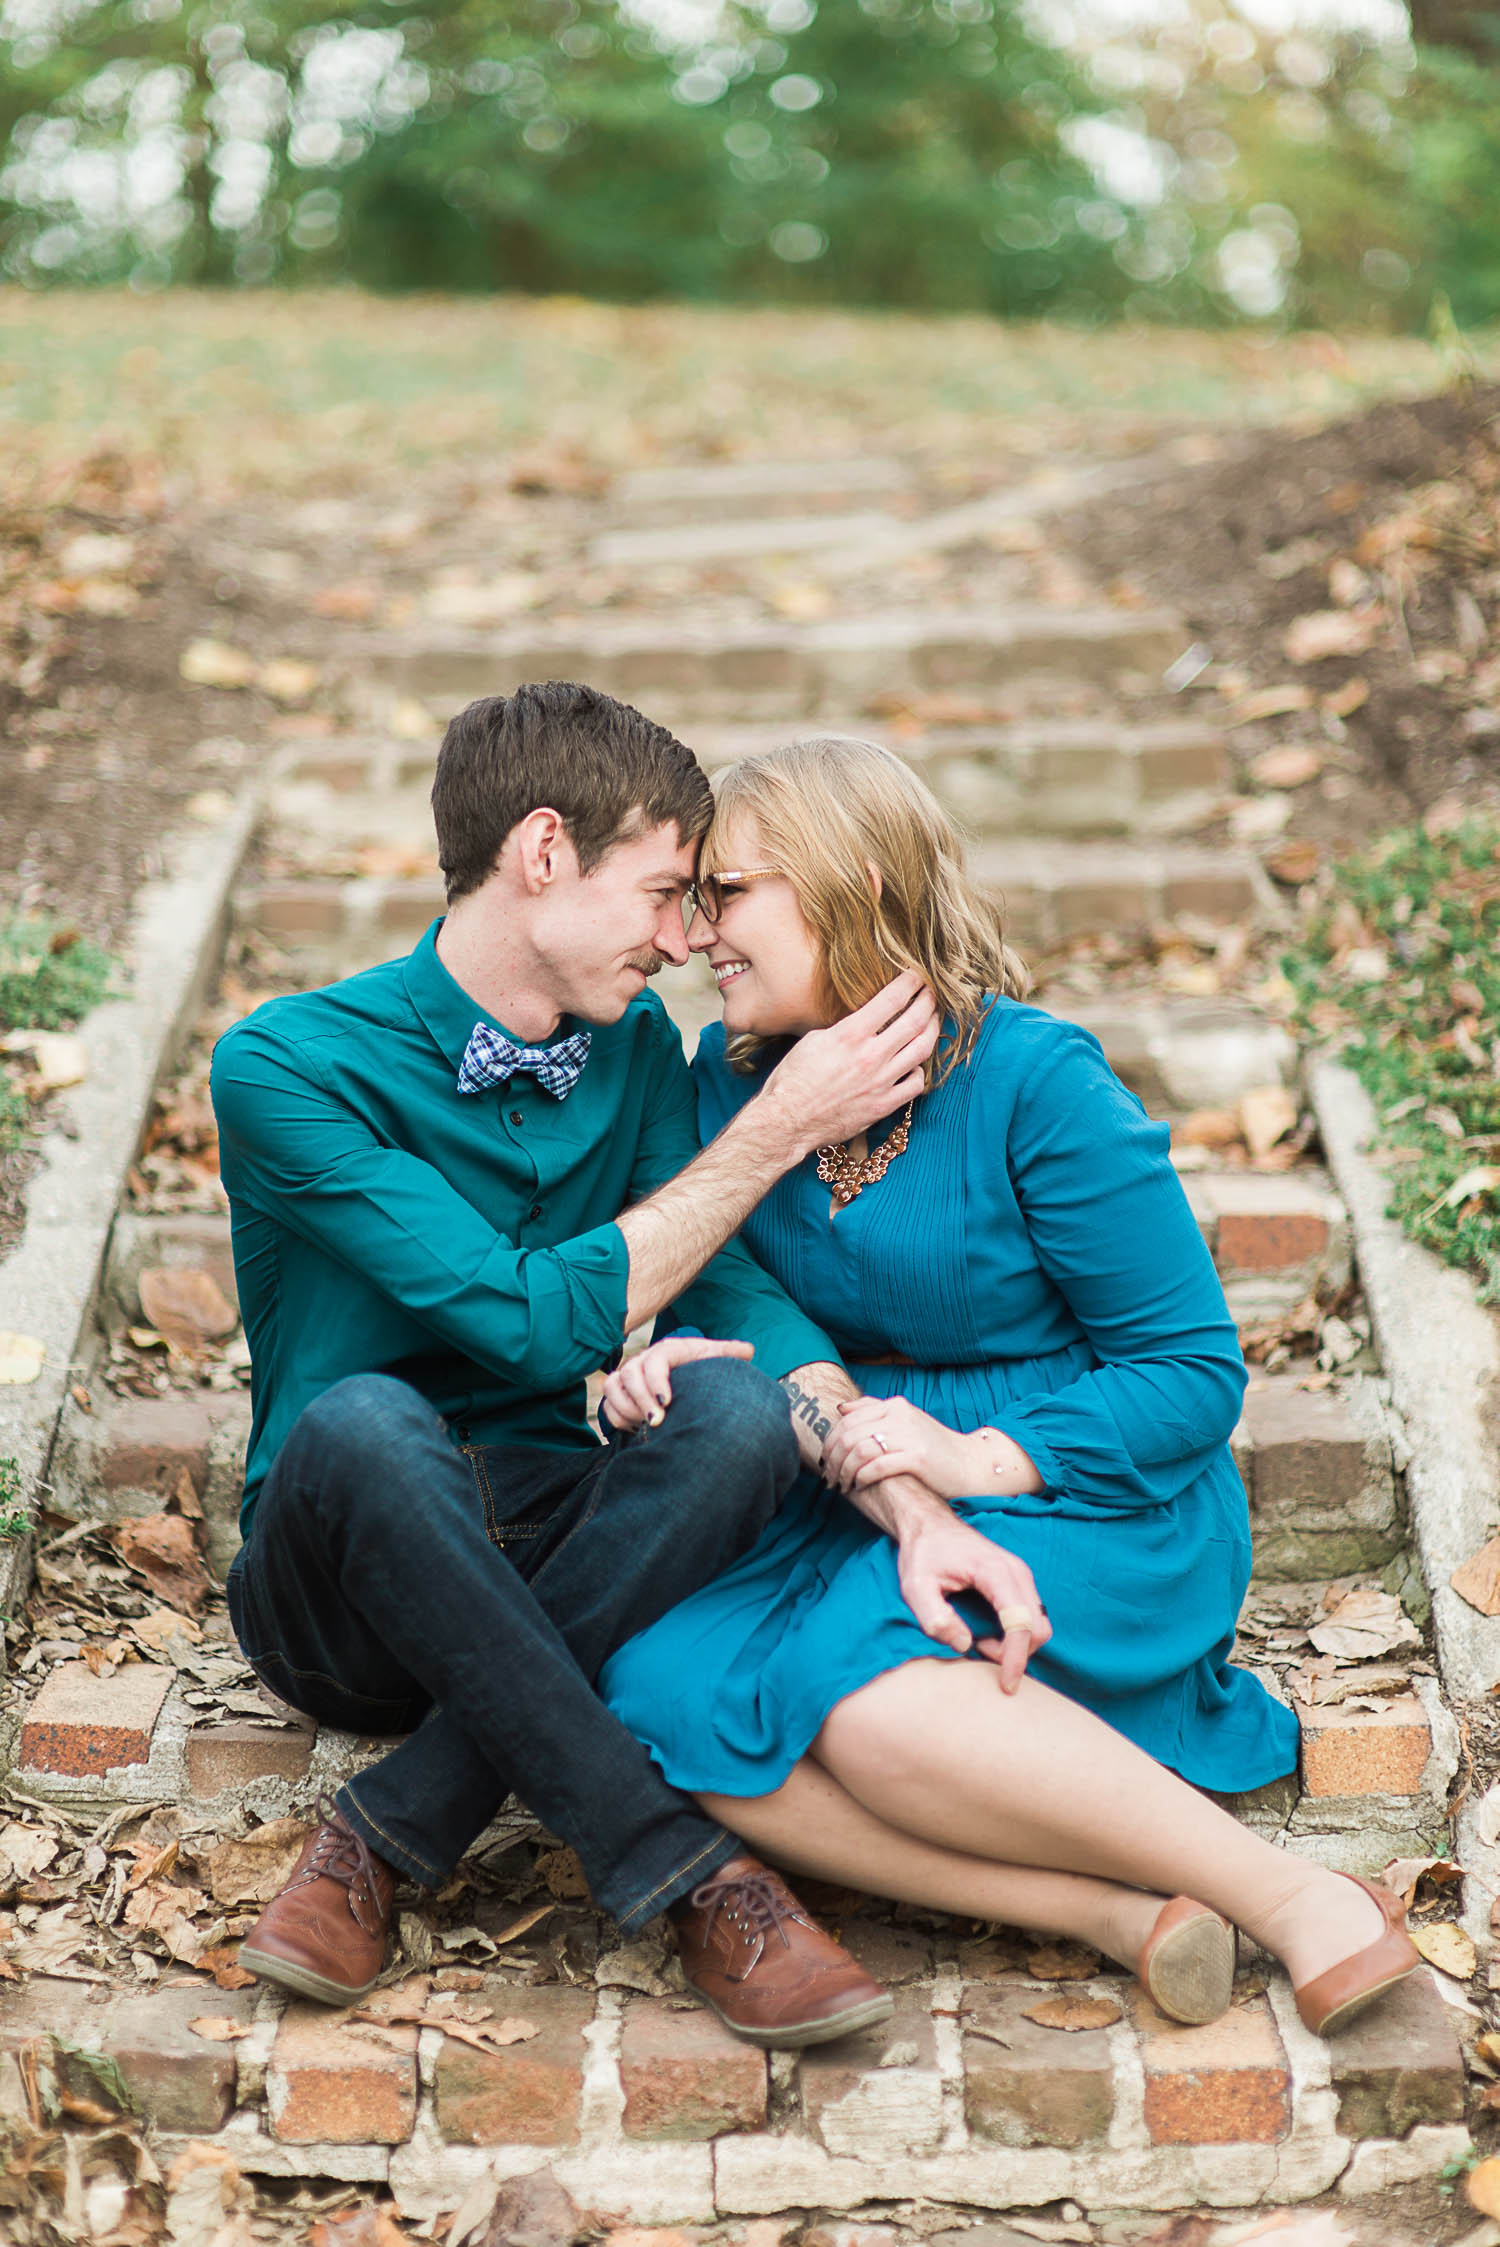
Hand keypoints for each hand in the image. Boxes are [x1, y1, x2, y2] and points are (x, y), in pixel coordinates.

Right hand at [600, 1334, 752, 1432]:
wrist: (686, 1381)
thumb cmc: (700, 1369)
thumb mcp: (714, 1359)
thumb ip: (728, 1354)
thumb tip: (748, 1350)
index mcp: (666, 1351)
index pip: (654, 1359)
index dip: (656, 1380)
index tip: (667, 1402)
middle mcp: (643, 1360)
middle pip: (629, 1374)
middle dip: (641, 1400)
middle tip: (657, 1421)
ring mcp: (628, 1377)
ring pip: (612, 1387)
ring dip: (626, 1408)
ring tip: (646, 1426)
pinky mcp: (619, 1394)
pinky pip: (608, 1405)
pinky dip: (618, 1418)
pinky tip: (638, 1429)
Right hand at [760, 972, 938, 1157]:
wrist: (787, 1121)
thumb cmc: (792, 1080)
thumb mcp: (814, 1040)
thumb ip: (845, 1028)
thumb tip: (865, 1021)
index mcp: (850, 1035)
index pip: (892, 999)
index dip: (910, 982)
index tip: (916, 975)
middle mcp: (871, 1056)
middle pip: (915, 1020)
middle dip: (928, 1001)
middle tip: (931, 992)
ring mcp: (881, 1082)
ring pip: (922, 1049)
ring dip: (932, 1029)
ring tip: (932, 1020)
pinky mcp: (884, 1105)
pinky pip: (916, 1083)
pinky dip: (920, 1070)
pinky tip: (914, 1063)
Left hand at [823, 1396, 1042, 1500]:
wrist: (971, 1465)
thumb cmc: (934, 1449)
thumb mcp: (904, 1423)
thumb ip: (874, 1412)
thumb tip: (841, 1408)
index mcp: (894, 1406)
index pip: (847, 1420)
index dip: (831, 1441)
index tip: (826, 1461)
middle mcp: (900, 1416)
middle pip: (849, 1435)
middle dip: (833, 1459)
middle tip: (829, 1478)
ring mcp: (909, 1435)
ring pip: (859, 1450)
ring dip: (845, 1470)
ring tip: (842, 1485)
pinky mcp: (917, 1457)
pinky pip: (876, 1465)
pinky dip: (862, 1477)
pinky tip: (859, 1486)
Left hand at [885, 1480, 1052, 1692]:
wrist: (929, 1524)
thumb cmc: (922, 1553)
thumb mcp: (915, 1587)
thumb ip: (935, 1618)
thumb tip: (964, 1644)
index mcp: (995, 1572)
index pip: (1021, 1624)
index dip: (1016, 1659)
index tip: (1005, 1684)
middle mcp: (1017, 1572)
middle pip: (1039, 1628)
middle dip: (1016, 1654)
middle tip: (979, 1651)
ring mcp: (1021, 1575)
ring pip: (1039, 1624)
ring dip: (1016, 1645)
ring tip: (980, 1641)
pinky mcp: (1019, 1581)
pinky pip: (1031, 1616)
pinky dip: (1016, 1635)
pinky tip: (987, 1632)